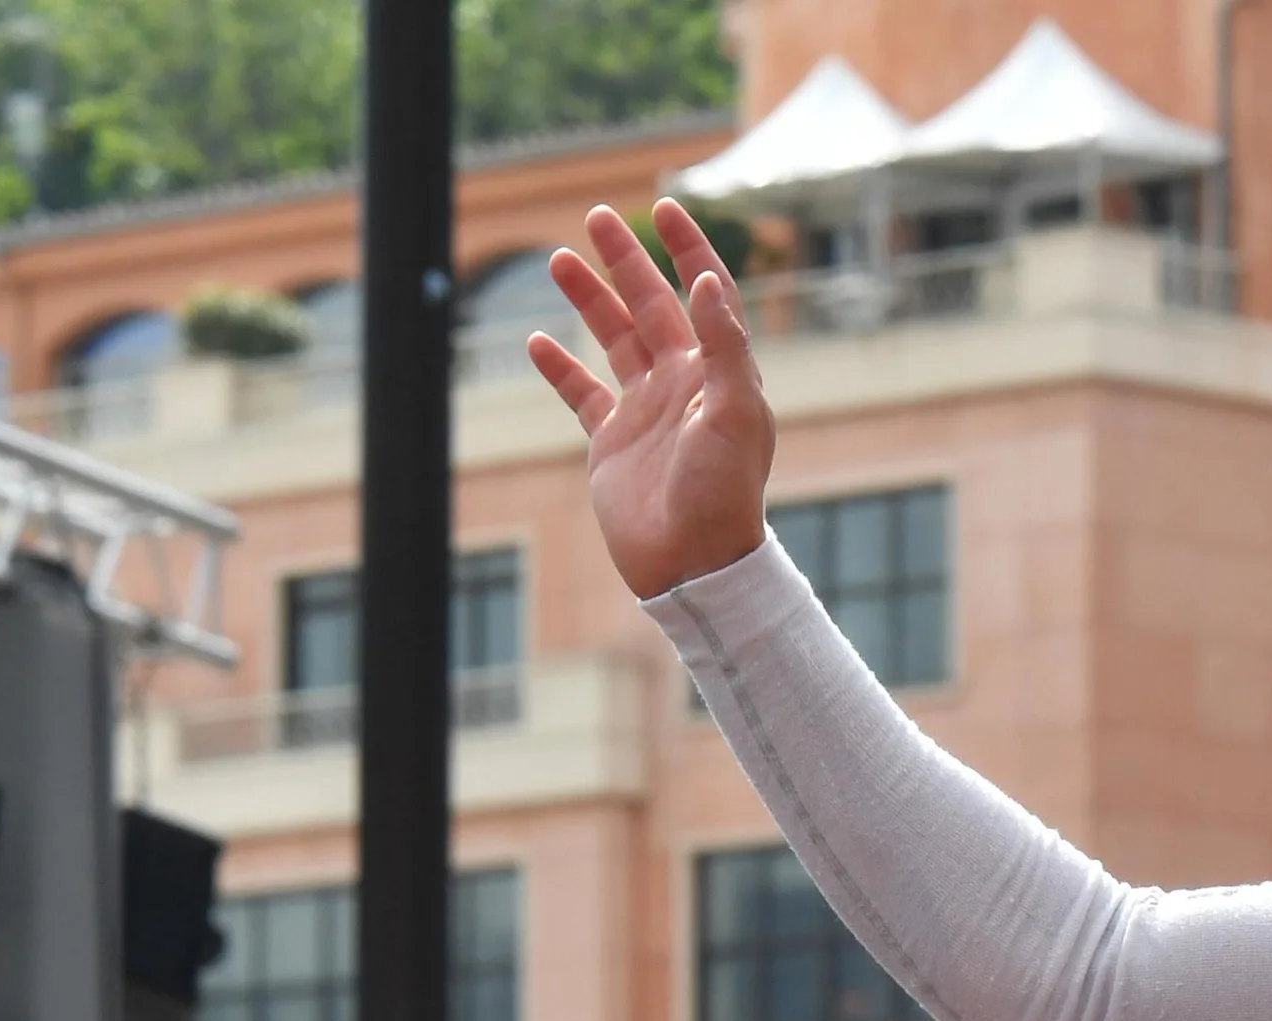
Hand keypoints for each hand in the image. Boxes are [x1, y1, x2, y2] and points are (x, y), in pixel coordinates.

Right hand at [531, 198, 775, 599]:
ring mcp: (645, 410)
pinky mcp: (613, 442)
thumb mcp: (734, 413)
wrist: (692, 562)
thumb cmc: (723, 491)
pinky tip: (537, 340)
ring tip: (557, 258)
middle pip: (651, 305)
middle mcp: (683, 383)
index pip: (706, 293)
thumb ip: (724, 345)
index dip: (688, 249)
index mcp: (719, 371)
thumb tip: (708, 282)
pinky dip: (559, 368)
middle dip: (625, 260)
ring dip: (590, 299)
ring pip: (613, 339)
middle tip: (596, 216)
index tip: (665, 207)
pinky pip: (582, 394)